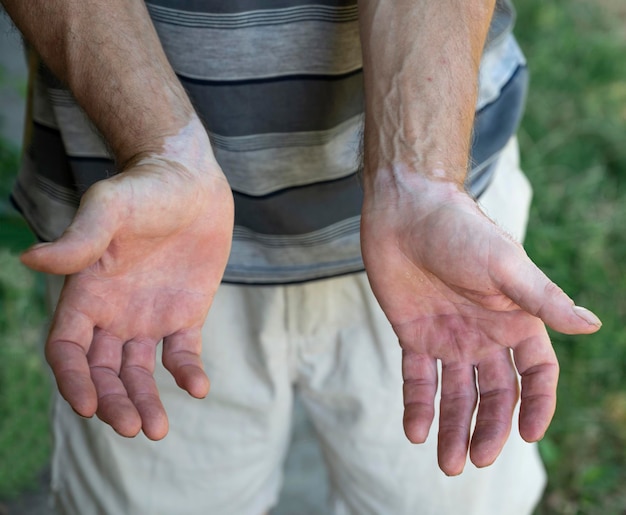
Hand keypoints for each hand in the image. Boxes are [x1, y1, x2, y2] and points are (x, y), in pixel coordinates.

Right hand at [21, 144, 233, 440]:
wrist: (192, 181)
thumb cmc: (145, 188)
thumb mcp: (110, 209)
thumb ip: (80, 238)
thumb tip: (31, 260)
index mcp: (85, 293)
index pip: (67, 350)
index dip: (73, 381)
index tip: (88, 407)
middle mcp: (113, 313)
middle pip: (101, 372)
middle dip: (112, 402)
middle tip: (133, 428)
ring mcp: (149, 316)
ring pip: (137, 372)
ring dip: (145, 401)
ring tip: (157, 430)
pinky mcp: (185, 314)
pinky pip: (181, 353)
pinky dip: (187, 372)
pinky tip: (197, 386)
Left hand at [361, 177, 600, 474]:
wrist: (404, 210)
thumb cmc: (459, 230)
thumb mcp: (505, 265)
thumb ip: (542, 299)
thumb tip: (592, 325)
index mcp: (515, 320)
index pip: (536, 374)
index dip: (537, 405)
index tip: (529, 436)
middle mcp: (484, 334)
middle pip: (494, 394)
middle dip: (488, 428)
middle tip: (474, 460)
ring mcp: (448, 337)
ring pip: (455, 393)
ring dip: (452, 428)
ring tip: (447, 464)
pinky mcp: (413, 335)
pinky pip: (416, 379)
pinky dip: (417, 406)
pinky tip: (415, 432)